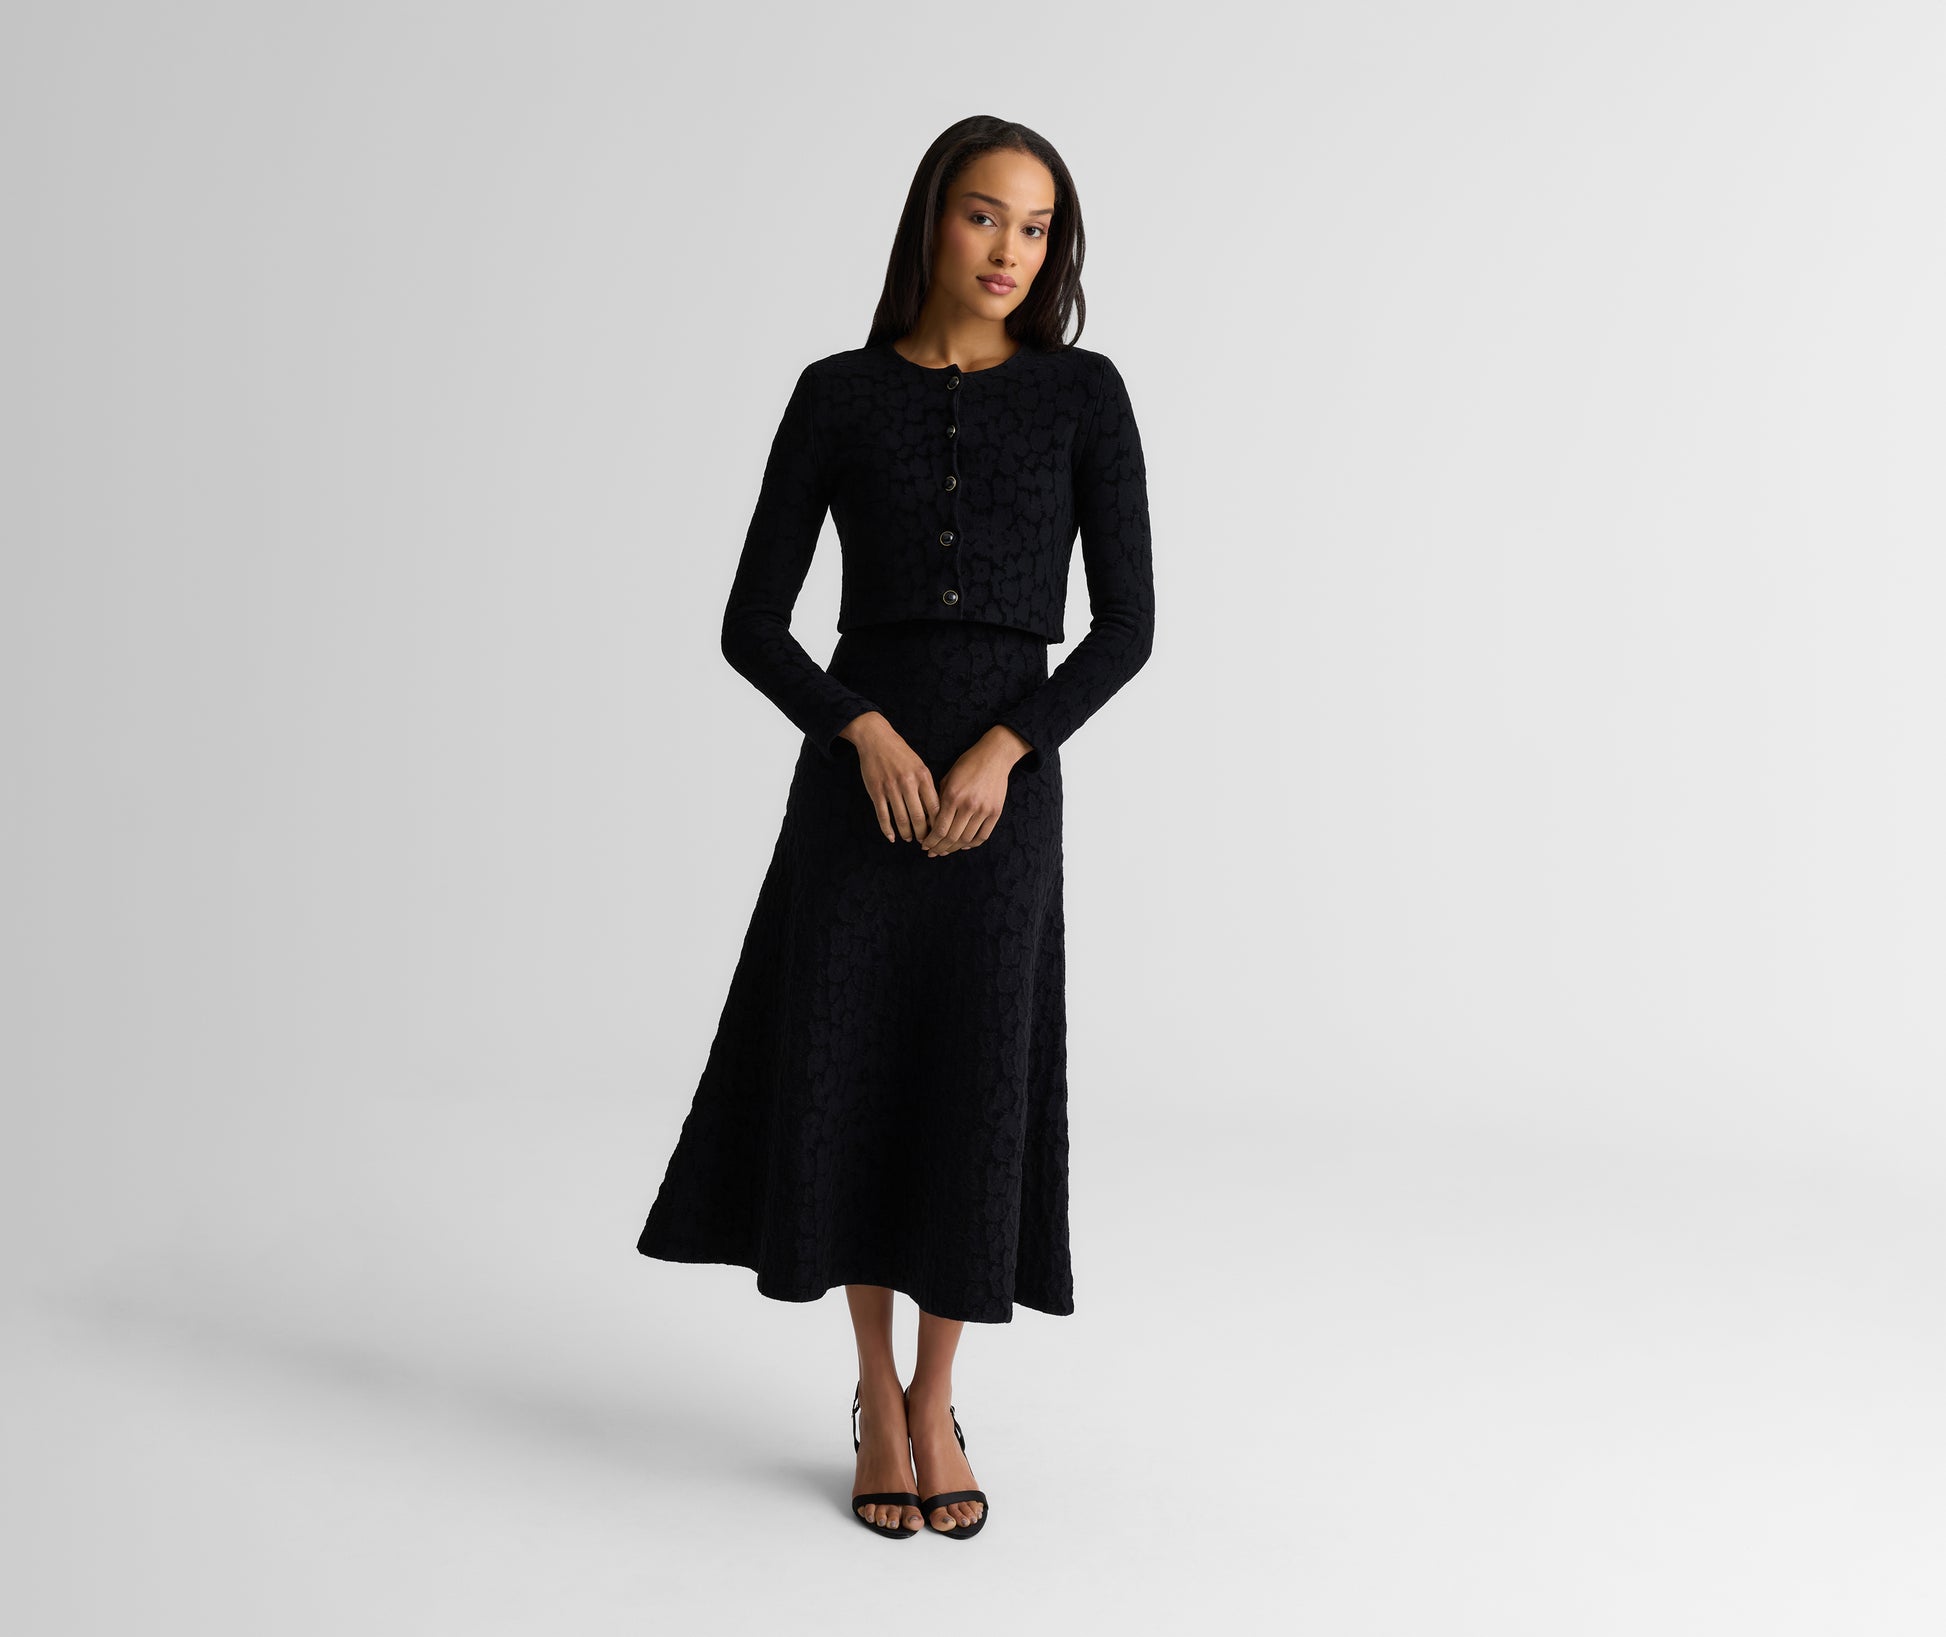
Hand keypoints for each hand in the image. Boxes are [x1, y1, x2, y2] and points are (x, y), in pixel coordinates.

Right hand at [842, 712, 940, 843]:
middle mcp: (908, 782)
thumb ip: (927, 786)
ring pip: (901, 818)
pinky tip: (891, 837)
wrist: (876, 739)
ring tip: (909, 838)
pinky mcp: (875, 791)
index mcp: (923, 776)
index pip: (934, 807)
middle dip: (923, 833)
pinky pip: (882, 815)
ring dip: (906, 833)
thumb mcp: (919, 766)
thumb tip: (935, 812)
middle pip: (918, 817)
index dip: (937, 824)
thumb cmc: (901, 754)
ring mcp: (890, 787)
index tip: (938, 833)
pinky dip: (887, 829)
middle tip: (924, 841)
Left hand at [916, 729, 1022, 856]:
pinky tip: (963, 845)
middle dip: (939, 848)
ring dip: (954, 848)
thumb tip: (928, 822)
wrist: (994, 756)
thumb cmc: (968, 765)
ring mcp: (983, 810)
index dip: (930, 841)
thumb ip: (939, 800)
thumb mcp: (948, 778)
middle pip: (951, 837)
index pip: (939, 828)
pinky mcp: (995, 812)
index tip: (924, 845)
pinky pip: (983, 836)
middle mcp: (968, 805)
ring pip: (966, 839)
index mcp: (953, 796)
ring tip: (946, 850)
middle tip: (932, 852)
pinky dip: (972, 844)